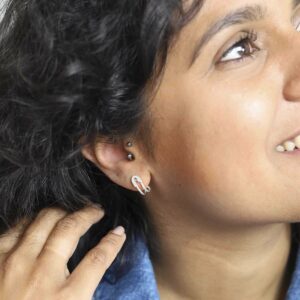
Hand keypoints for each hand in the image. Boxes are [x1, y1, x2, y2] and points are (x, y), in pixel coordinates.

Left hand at [0, 205, 125, 299]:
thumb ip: (84, 289)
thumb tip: (96, 265)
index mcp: (67, 299)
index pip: (98, 259)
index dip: (113, 242)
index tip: (119, 232)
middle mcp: (41, 276)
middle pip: (71, 229)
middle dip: (88, 214)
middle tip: (96, 210)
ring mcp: (15, 264)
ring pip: (45, 220)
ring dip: (64, 210)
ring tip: (72, 209)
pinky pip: (18, 227)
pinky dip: (33, 219)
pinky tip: (41, 220)